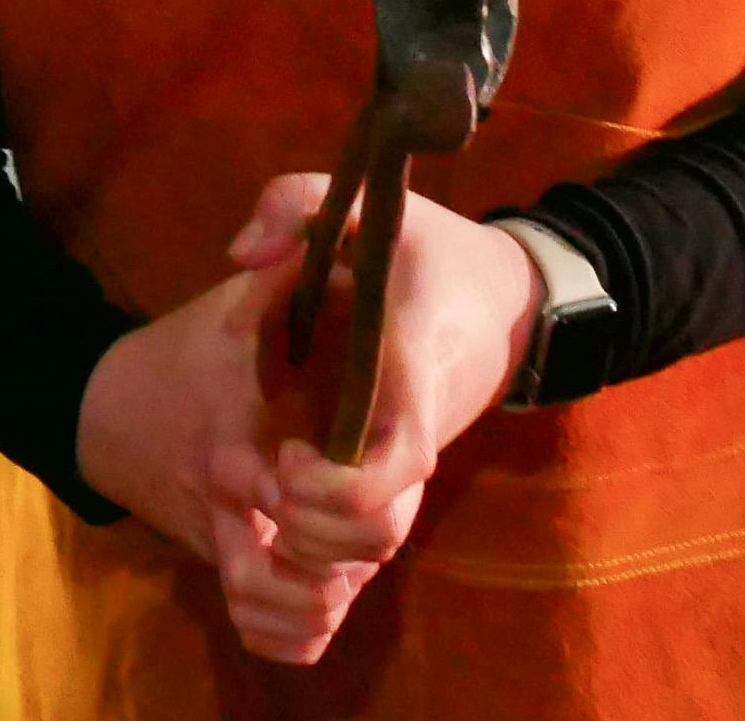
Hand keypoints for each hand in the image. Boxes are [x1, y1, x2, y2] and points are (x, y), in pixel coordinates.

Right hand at [74, 250, 381, 663]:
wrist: (101, 405)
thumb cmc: (183, 352)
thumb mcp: (232, 305)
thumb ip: (290, 263)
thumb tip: (341, 238)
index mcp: (241, 441)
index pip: (310, 496)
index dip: (345, 495)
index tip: (349, 462)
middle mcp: (232, 503)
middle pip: (305, 571)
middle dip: (346, 557)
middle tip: (365, 523)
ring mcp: (221, 538)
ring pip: (277, 608)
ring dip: (319, 602)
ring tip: (343, 568)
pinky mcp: (218, 559)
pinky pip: (258, 619)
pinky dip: (291, 626)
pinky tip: (318, 598)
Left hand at [212, 175, 545, 632]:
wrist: (505, 294)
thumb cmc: (429, 247)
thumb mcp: (370, 198)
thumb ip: (293, 201)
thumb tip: (239, 254)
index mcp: (410, 367)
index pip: (401, 460)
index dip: (341, 487)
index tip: (287, 458)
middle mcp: (416, 429)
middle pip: (381, 528)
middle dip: (312, 526)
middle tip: (267, 477)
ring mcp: (412, 458)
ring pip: (377, 546)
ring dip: (315, 541)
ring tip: (272, 489)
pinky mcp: (405, 474)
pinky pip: (373, 536)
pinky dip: (326, 540)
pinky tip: (286, 496)